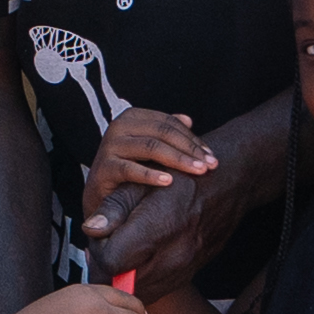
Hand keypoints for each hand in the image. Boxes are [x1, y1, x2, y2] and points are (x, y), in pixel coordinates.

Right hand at [78, 110, 215, 240]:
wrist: (101, 196)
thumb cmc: (129, 169)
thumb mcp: (148, 149)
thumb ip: (167, 134)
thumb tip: (189, 120)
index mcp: (132, 117)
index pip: (169, 123)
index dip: (192, 138)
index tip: (211, 155)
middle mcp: (119, 126)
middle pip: (163, 132)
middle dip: (189, 149)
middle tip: (210, 165)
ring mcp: (110, 145)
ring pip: (151, 147)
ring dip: (178, 160)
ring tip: (197, 171)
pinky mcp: (103, 167)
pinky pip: (130, 169)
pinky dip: (151, 175)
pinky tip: (169, 182)